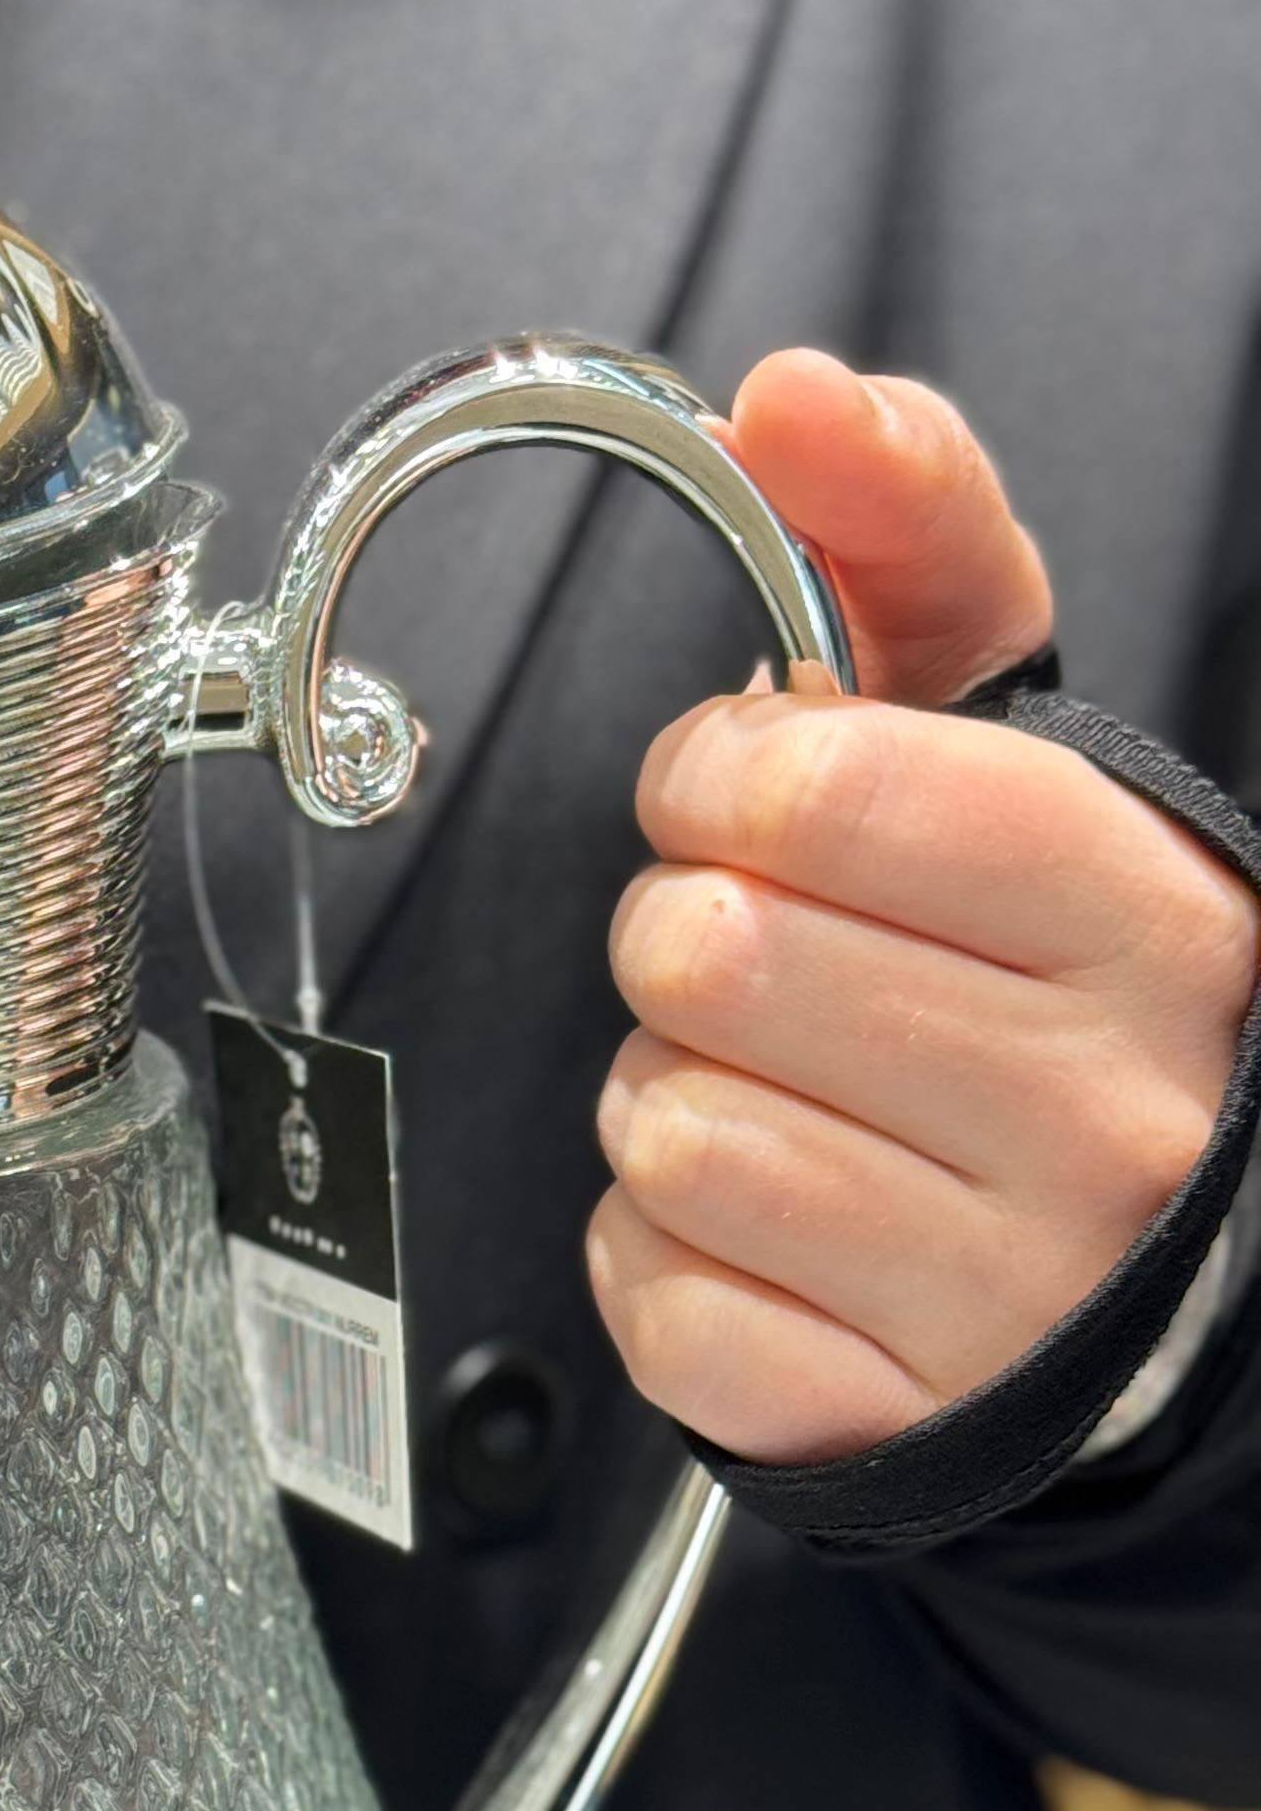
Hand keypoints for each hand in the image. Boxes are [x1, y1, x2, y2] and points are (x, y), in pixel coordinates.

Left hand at [589, 350, 1259, 1463]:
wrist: (1119, 1274)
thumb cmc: (1040, 976)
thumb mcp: (1013, 730)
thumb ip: (909, 537)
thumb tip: (796, 397)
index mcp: (1159, 920)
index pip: (834, 788)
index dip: (731, 769)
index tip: (748, 790)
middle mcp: (1107, 1114)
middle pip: (713, 953)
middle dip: (691, 932)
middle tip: (766, 955)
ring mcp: (1002, 1287)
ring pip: (667, 1122)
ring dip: (673, 1089)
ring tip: (783, 1088)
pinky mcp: (875, 1413)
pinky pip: (651, 1287)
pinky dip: (662, 1246)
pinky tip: (771, 1221)